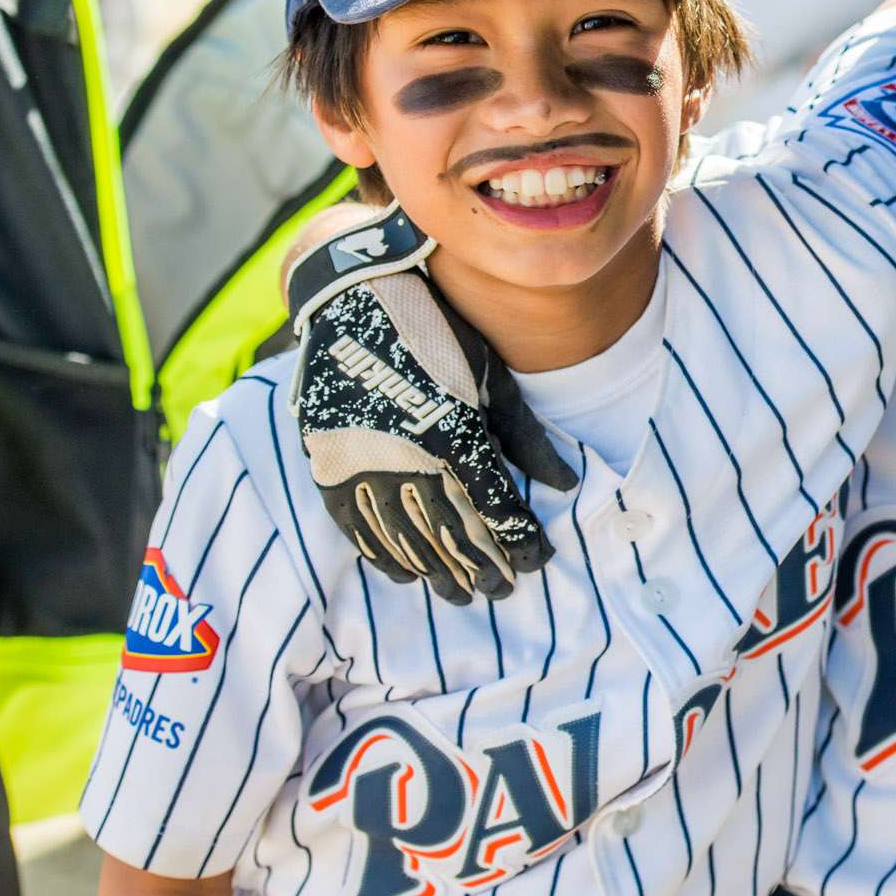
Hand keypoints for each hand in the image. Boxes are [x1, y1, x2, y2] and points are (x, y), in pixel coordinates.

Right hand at [286, 206, 575, 602]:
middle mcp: (407, 460)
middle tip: (502, 591)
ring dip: (437, 572)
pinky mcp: (328, 464)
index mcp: (455, 435)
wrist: (354, 300)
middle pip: (452, 535)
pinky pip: (357, 529)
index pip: (496, 509)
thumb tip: (567, 484)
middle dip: (481, 567)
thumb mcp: (491, 377)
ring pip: (406, 540)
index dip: (519, 542)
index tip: (537, 563)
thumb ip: (526, 437)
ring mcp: (362, 466)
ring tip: (462, 594)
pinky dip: (383, 557)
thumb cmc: (436, 333)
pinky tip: (406, 575)